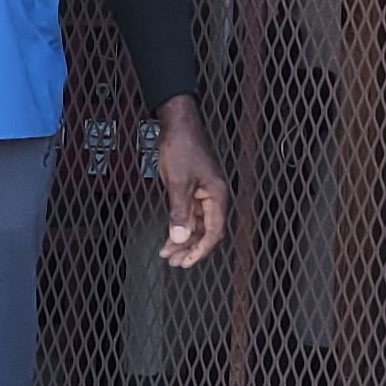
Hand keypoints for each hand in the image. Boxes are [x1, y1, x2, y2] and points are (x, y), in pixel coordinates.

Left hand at [154, 93, 228, 268]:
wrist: (176, 124)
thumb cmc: (181, 147)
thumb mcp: (177, 183)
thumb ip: (179, 213)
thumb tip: (180, 239)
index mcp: (217, 195)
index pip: (214, 231)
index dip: (201, 250)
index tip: (186, 261)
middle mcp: (213, 196)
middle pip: (206, 231)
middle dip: (190, 249)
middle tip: (174, 262)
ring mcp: (203, 193)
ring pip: (196, 225)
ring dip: (183, 240)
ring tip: (168, 254)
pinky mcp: (192, 189)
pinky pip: (189, 215)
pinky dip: (179, 227)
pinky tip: (169, 237)